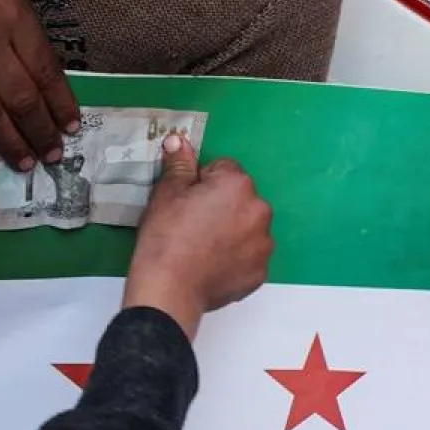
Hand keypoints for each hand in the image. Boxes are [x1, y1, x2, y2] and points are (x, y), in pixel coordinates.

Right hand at [124, 135, 273, 340]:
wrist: (169, 288)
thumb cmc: (165, 236)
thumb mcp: (166, 194)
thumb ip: (179, 165)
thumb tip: (179, 141)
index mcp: (238, 184)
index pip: (223, 169)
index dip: (202, 183)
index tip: (186, 202)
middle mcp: (260, 210)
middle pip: (240, 198)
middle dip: (222, 206)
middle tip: (192, 225)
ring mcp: (263, 244)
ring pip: (247, 227)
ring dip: (232, 232)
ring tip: (202, 248)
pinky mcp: (260, 272)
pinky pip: (248, 256)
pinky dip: (234, 259)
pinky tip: (211, 266)